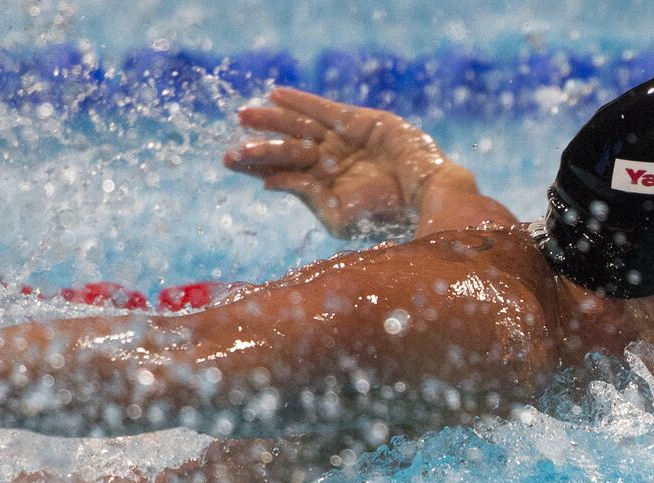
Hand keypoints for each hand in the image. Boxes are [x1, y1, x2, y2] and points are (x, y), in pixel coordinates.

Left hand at [224, 87, 449, 237]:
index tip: (230, 159)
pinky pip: (324, 110)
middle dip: (260, 140)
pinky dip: (301, 103)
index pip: (282, 173)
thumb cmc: (384, 215)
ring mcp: (344, 142)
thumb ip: (306, 196)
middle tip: (235, 131)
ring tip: (246, 113)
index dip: (256, 164)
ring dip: (274, 119)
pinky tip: (276, 95)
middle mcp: (331, 165)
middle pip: (287, 148)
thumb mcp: (338, 215)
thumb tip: (269, 182)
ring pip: (301, 127)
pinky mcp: (359, 123)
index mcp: (323, 190)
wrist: (423, 195)